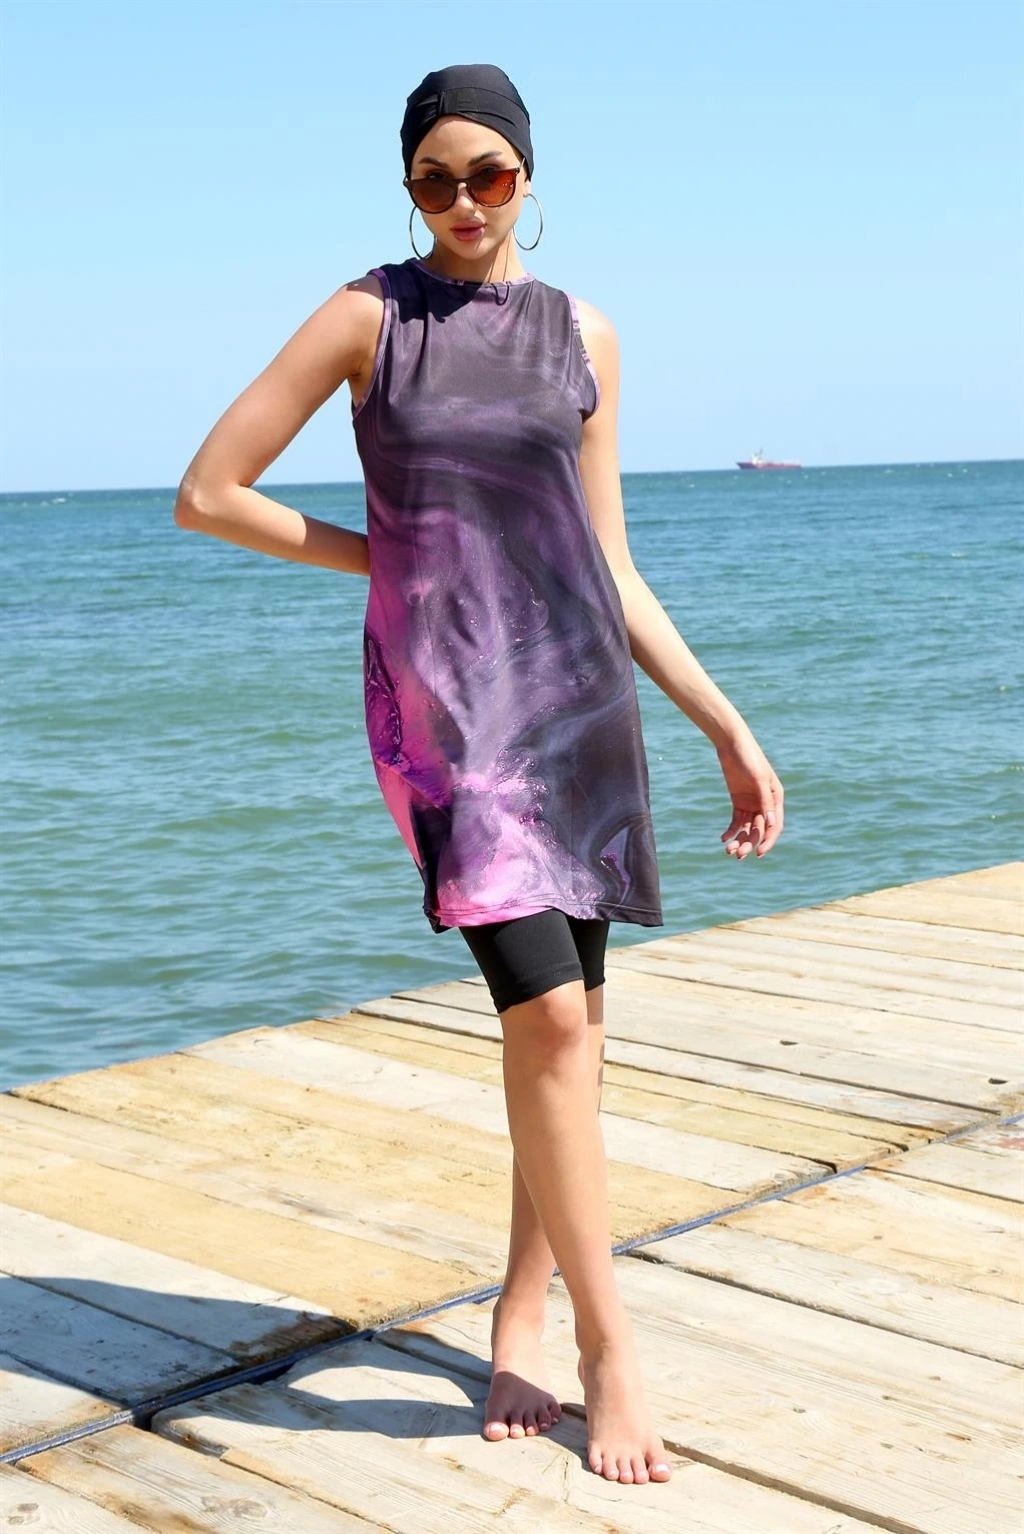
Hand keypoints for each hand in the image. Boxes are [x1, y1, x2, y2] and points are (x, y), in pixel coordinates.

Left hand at [715, 729, 783, 859]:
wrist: (732, 744)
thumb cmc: (749, 758)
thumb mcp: (758, 779)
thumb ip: (765, 801)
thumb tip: (770, 823)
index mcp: (776, 798)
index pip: (774, 826)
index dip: (768, 841)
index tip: (758, 853)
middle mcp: (766, 803)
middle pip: (759, 830)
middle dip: (750, 843)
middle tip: (737, 855)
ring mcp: (752, 803)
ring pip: (747, 828)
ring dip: (739, 840)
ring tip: (728, 850)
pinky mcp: (739, 801)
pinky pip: (736, 821)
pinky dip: (731, 831)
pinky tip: (723, 838)